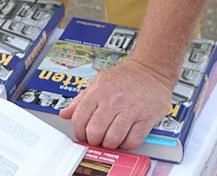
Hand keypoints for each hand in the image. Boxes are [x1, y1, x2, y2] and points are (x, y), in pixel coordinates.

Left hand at [59, 58, 174, 149]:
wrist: (151, 70)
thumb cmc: (124, 77)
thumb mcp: (98, 82)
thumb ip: (80, 100)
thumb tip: (64, 114)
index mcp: (98, 91)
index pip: (80, 118)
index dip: (78, 132)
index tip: (82, 136)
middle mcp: (113, 100)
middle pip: (95, 131)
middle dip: (93, 140)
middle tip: (96, 140)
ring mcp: (131, 109)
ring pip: (113, 138)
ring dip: (109, 144)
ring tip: (109, 140)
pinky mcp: (146, 118)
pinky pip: (133, 140)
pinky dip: (126, 145)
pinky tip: (124, 139)